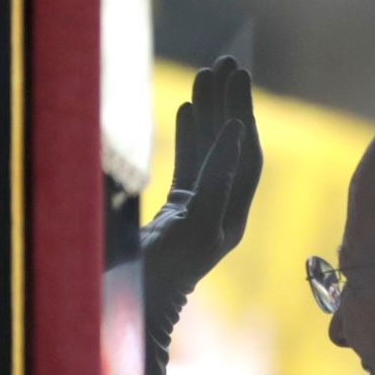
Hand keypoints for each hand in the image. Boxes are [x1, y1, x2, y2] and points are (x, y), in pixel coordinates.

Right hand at [138, 57, 262, 348]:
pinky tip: (185, 109)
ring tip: (206, 73)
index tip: (238, 79)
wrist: (129, 312)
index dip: (242, 115)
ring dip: (208, 113)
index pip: (246, 156)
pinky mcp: (176, 214)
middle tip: (227, 62)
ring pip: (208, 153)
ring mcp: (198, 212)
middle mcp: (221, 213)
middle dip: (230, 105)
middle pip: (232, 148)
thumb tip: (234, 133)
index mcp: (232, 217)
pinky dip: (187, 137)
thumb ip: (216, 180)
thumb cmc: (161, 275)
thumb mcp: (194, 225)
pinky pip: (188, 167)